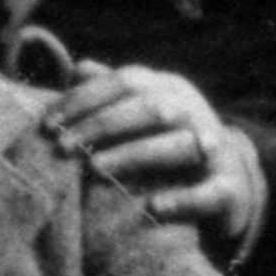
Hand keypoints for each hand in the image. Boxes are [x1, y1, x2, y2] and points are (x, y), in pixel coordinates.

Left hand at [37, 59, 262, 246]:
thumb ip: (115, 94)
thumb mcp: (144, 115)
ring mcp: (215, 148)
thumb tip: (79, 69)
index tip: (47, 123)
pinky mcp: (228, 188)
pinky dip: (183, 199)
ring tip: (94, 169)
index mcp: (169, 89)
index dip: (84, 98)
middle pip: (149, 107)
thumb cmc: (168, 145)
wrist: (228, 185)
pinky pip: (209, 192)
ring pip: (178, 143)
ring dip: (134, 154)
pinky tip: (153, 207)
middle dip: (101, 125)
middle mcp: (193, 111)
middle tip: (62, 148)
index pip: (125, 81)